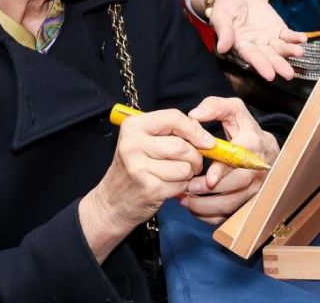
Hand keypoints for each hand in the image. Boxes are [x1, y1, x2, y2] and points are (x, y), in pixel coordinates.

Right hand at [79, 109, 215, 260]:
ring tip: (175, 175)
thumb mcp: (144, 141)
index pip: (173, 118)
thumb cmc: (135, 168)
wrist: (112, 202)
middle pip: (182, 146)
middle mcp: (132, 144)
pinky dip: (182, 187)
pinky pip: (181, 184)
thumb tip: (204, 135)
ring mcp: (138, 167)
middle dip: (195, 157)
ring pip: (185, 167)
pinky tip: (169, 187)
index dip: (195, 129)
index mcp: (133, 126)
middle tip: (193, 163)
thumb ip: (170, 132)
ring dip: (188, 174)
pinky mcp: (148, 188)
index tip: (207, 141)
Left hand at [182, 96, 278, 224]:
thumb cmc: (244, 128)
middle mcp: (258, 168)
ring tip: (185, 201)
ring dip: (206, 206)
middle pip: (236, 186)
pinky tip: (194, 208)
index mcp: (253, 143)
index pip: (241, 159)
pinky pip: (230, 215)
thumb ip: (214, 106)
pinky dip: (210, 216)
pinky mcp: (250, 202)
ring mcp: (256, 188)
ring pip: (232, 203)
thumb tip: (194, 116)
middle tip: (186, 189)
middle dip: (209, 191)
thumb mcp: (233, 110)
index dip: (223, 170)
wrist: (265, 148)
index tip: (207, 178)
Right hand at [210, 0, 305, 81]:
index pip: (252, 57)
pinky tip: (303, 39)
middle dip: (279, 64)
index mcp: (242, 45)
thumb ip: (224, 31)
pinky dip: (295, 37)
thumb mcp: (220, 16)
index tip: (270, 75)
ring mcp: (269, 38)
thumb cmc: (225, 8)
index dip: (261, 65)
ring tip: (299, 53)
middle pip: (269, 56)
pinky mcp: (278, 28)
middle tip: (289, 74)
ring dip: (290, 51)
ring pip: (281, 47)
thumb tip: (222, 48)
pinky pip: (288, 35)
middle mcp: (257, 46)